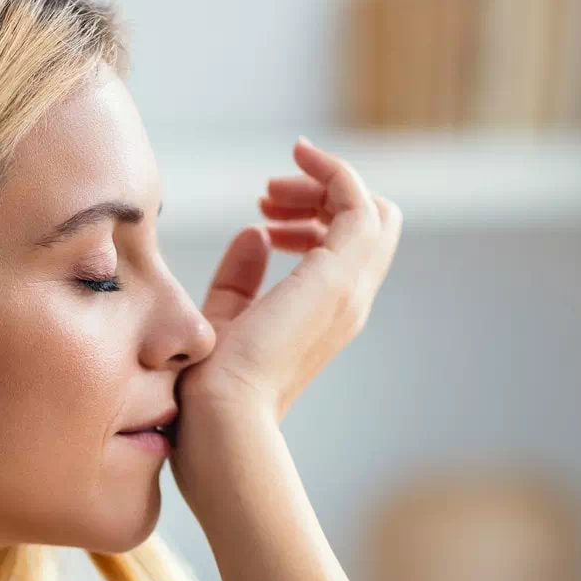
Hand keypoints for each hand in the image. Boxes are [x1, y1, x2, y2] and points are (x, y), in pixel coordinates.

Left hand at [171, 137, 402, 506]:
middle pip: (366, 225)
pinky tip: (295, 162)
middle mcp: (348, 302)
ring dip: (321, 182)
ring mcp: (348, 288)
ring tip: (269, 191)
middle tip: (267, 196)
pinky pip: (356, 199)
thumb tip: (254, 235)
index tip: (265, 212)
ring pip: (368, 208)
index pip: (348, 251)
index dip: (312, 218)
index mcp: (326, 317)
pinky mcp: (339, 273)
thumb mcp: (224, 320)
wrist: (221, 418)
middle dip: (319, 195)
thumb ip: (239, 281)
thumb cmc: (211, 390)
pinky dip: (332, 170)